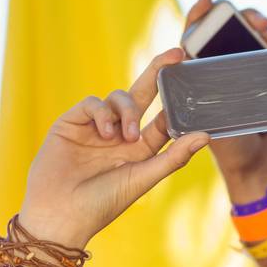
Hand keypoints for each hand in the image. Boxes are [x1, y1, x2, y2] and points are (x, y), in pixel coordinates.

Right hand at [16, 49, 210, 247]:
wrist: (60, 212)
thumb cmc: (103, 203)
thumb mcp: (143, 178)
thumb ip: (173, 156)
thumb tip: (206, 135)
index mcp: (141, 151)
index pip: (162, 118)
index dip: (176, 100)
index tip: (191, 78)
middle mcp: (121, 136)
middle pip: (142, 96)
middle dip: (158, 73)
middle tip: (176, 54)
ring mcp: (96, 127)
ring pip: (118, 98)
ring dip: (126, 112)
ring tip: (124, 137)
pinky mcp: (72, 122)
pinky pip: (93, 103)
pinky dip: (102, 113)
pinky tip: (105, 133)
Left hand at [183, 0, 266, 196]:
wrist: (260, 170)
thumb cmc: (230, 152)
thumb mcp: (211, 122)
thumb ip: (204, 100)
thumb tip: (201, 70)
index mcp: (200, 82)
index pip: (194, 41)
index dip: (199, 18)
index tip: (208, 1)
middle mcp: (223, 76)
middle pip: (230, 35)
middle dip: (243, 22)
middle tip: (259, 21)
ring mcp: (247, 80)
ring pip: (254, 44)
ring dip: (266, 33)